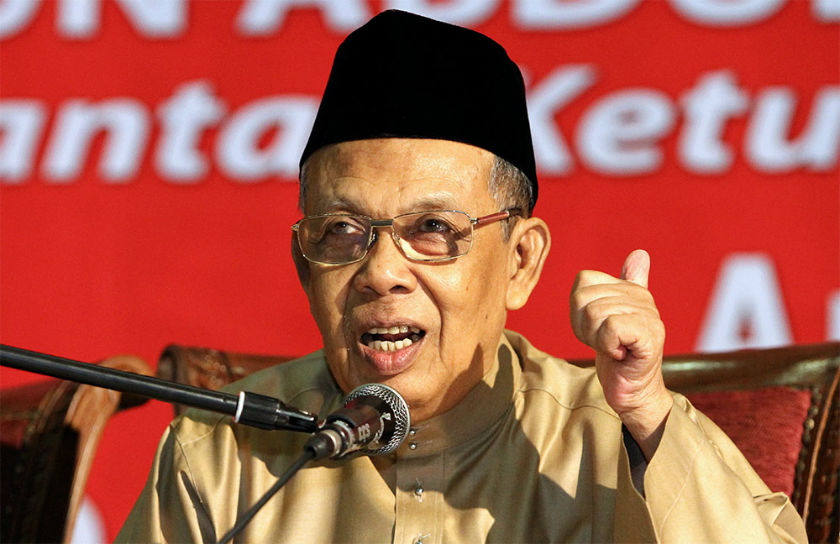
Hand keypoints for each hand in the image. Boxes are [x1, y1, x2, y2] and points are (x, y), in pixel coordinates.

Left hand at [570, 249, 671, 458]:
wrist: (633, 391)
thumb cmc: (618, 356)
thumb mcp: (609, 318)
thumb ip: (619, 289)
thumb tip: (640, 254)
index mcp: (632, 289)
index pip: (583, 281)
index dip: (578, 309)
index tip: (595, 328)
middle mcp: (643, 297)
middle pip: (584, 299)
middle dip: (585, 328)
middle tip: (605, 343)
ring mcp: (648, 315)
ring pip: (595, 314)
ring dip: (596, 339)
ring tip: (614, 349)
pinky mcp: (649, 335)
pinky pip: (611, 328)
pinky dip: (607, 346)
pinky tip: (620, 354)